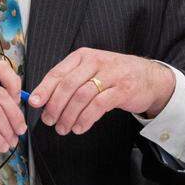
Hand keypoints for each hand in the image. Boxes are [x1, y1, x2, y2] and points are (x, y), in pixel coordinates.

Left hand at [29, 48, 175, 135]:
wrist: (150, 77)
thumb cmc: (115, 75)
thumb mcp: (92, 70)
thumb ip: (70, 80)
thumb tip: (42, 99)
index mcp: (84, 56)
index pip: (58, 72)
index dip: (44, 89)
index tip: (34, 104)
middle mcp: (96, 62)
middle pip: (68, 85)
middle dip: (55, 106)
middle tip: (49, 121)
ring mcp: (112, 75)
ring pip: (82, 96)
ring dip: (69, 116)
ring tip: (63, 128)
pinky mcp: (123, 89)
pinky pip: (99, 105)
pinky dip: (86, 119)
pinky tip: (80, 127)